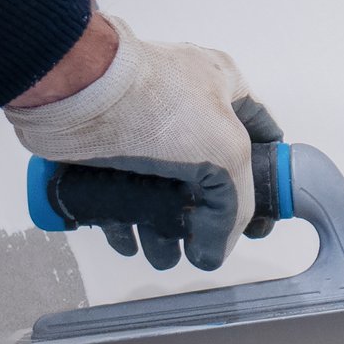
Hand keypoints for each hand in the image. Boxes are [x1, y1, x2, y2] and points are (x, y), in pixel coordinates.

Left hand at [4, 12, 281, 269]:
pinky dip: (127, 221)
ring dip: (164, 227)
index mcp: (222, 86)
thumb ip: (234, 208)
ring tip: (163, 256)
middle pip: (207, 171)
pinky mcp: (106, 145)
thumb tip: (213, 252)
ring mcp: (143, 125)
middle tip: (204, 244)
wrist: (77, 94)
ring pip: (163, 186)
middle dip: (206, 215)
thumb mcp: (225, 155)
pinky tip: (130, 243)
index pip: (261, 133)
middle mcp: (185, 104)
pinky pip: (123, 191)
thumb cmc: (160, 106)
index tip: (259, 216)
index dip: (266, 176)